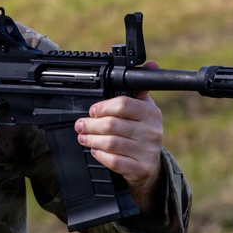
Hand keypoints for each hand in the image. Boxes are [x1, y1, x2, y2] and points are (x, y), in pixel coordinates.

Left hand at [74, 64, 164, 210]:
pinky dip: (100, 155)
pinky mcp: (140, 168)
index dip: (103, 107)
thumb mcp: (143, 109)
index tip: (92, 111)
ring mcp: (147, 151)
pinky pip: (114, 161)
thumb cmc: (140, 132)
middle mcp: (152, 131)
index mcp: (151, 112)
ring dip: (91, 139)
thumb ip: (138, 90)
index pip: (123, 105)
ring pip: (111, 143)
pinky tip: (95, 150)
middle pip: (113, 125)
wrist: (150, 166)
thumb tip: (150, 63)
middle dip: (91, 125)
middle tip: (80, 125)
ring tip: (83, 137)